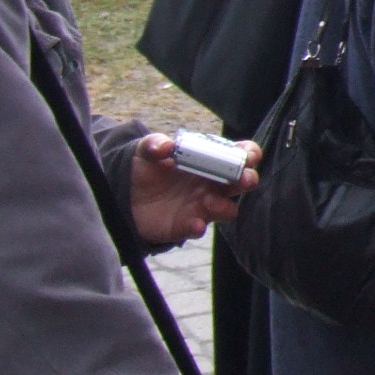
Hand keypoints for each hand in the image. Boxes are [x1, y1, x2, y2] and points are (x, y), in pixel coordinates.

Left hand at [129, 133, 259, 247]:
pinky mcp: (187, 225)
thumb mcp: (145, 151)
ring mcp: (202, 206)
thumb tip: (167, 146)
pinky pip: (199, 229)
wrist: (125, 196)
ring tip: (208, 200)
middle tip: (243, 179)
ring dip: (225, 206)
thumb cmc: (144, 169)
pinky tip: (194, 223)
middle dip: (248, 179)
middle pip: (243, 182)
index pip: (239, 156)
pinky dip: (199, 227)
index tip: (247, 155)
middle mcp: (212, 184)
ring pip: (229, 209)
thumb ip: (154, 145)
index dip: (249, 153)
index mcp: (210, 161)